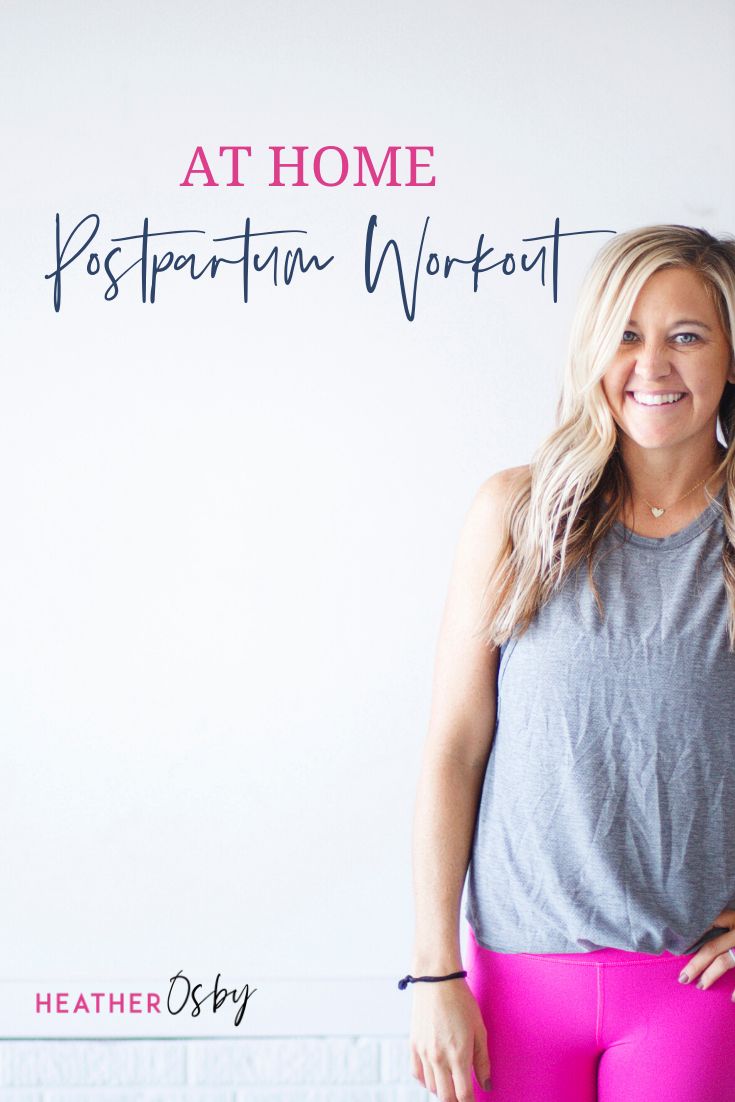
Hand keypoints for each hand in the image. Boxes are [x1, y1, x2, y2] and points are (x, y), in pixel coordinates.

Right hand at [409, 978, 491, 1100]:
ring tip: (452, 1082)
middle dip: (456, 1101)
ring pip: (431, 1088)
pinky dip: (426, 1080)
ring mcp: (424, 1052)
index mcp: (458, 1055)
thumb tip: (486, 1085)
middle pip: (446, 1097)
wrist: (436, 979)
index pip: (464, 1095)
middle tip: (463, 1094)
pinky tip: (435, 1075)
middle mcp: (438, 1058)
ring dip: (443, 1090)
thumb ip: (483, 1061)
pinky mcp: (413, 1044)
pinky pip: (417, 1074)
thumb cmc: (461, 1001)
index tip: (474, 1101)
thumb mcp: (479, 1030)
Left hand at [678, 909, 734, 998]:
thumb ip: (726, 925)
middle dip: (696, 964)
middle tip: (682, 978)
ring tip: (700, 986)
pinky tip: (731, 999)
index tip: (677, 947)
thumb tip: (701, 934)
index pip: (710, 922)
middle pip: (713, 947)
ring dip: (711, 975)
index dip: (693, 934)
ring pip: (726, 961)